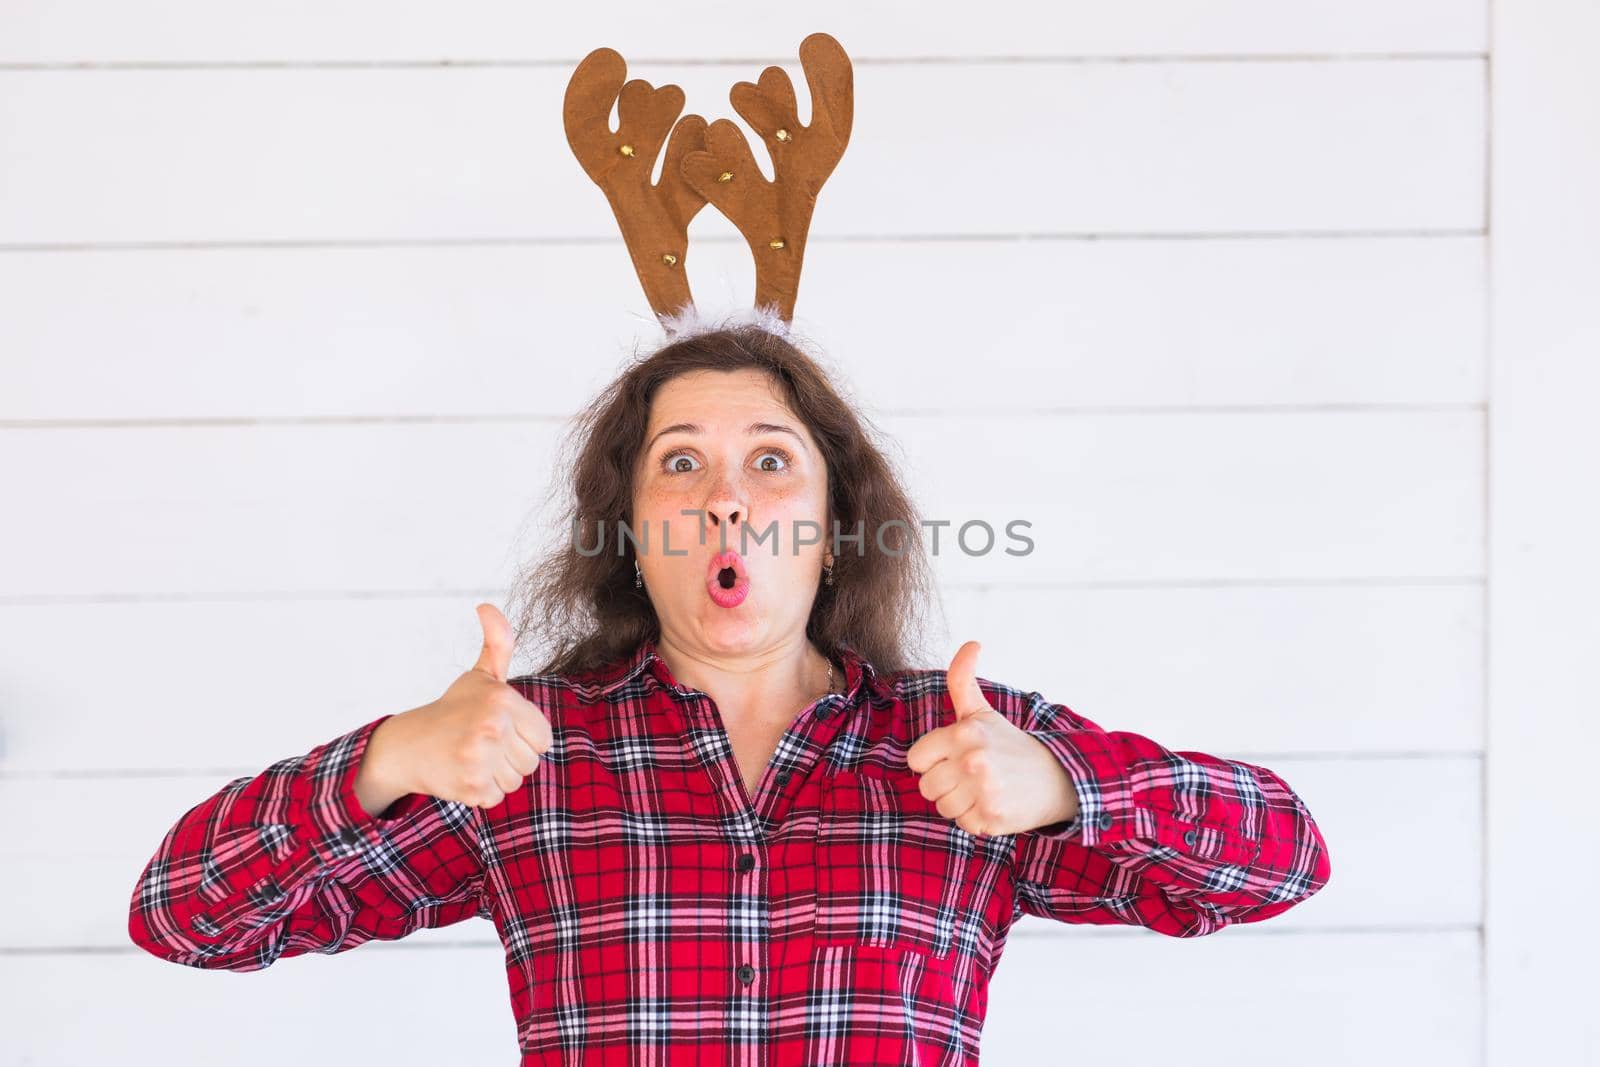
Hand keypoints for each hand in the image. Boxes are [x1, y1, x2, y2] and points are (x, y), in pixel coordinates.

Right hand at [374, 603, 553, 809]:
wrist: (407, 746)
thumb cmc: (452, 710)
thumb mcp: (481, 676)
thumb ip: (498, 642)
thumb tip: (486, 606)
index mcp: (502, 700)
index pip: (544, 738)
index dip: (523, 736)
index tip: (498, 728)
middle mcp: (492, 728)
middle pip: (531, 762)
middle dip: (510, 757)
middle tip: (480, 743)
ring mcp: (480, 759)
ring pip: (515, 781)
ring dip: (497, 775)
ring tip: (471, 757)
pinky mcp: (471, 787)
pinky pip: (498, 797)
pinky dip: (482, 791)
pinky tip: (462, 773)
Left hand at [906, 640, 1079, 836]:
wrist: (1056, 778)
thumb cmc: (1009, 745)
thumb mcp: (982, 712)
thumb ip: (963, 680)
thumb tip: (972, 643)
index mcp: (964, 733)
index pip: (916, 760)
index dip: (932, 761)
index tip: (954, 757)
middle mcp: (972, 761)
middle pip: (927, 787)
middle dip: (946, 784)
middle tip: (972, 775)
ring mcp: (983, 791)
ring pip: (943, 807)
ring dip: (960, 803)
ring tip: (984, 789)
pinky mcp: (992, 818)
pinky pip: (963, 824)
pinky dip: (976, 818)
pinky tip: (994, 804)